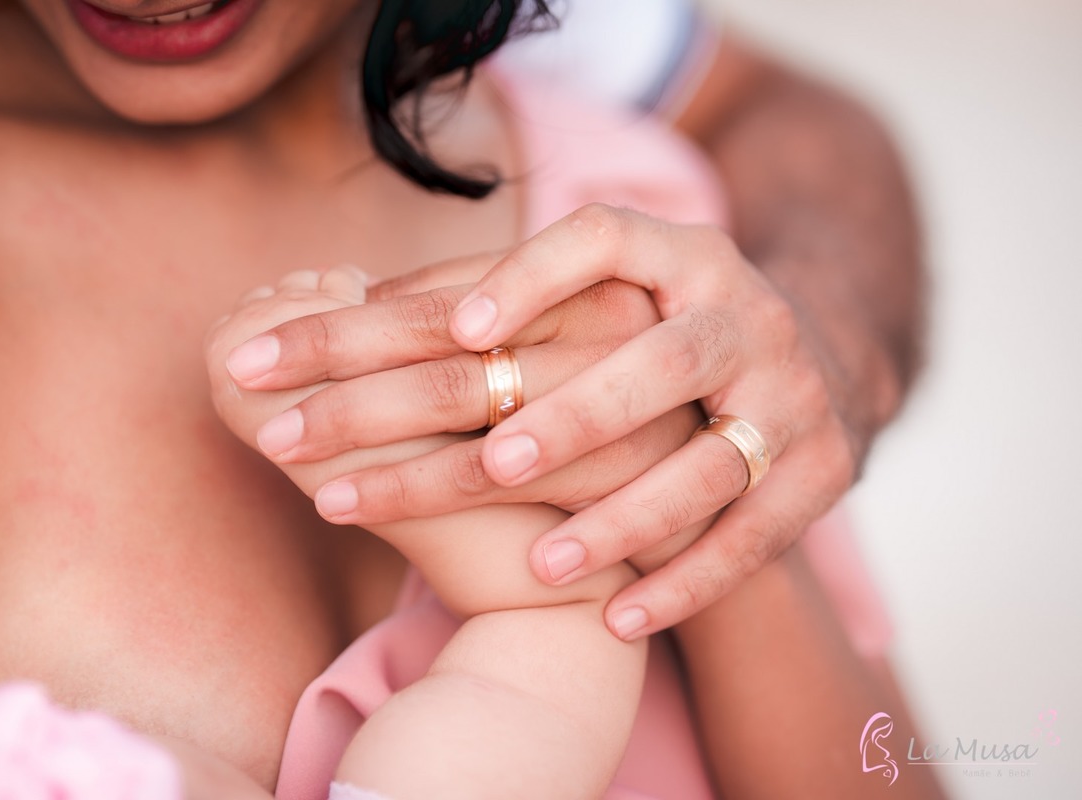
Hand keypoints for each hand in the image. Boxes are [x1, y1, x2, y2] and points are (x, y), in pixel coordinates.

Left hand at [221, 204, 856, 639]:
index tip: (455, 326)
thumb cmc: (651, 332)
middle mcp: (742, 316)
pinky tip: (615, 619)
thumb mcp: (597, 294)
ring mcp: (789, 396)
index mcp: (675, 257)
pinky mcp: (819, 473)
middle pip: (660, 364)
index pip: (603, 241)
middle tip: (486, 465)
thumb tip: (356, 305)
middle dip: (570, 420)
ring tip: (541, 566)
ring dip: (626, 518)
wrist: (804, 367)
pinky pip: (755, 537)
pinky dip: (686, 582)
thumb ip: (496, 294)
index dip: (532, 277)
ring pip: (712, 462)